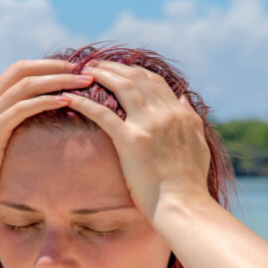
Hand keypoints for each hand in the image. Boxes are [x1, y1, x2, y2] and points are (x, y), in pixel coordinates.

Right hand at [0, 59, 92, 208]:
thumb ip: (9, 131)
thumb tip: (35, 133)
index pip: (17, 71)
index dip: (45, 66)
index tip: (71, 70)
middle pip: (23, 69)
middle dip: (55, 66)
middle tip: (83, 70)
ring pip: (26, 84)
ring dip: (59, 80)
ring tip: (84, 82)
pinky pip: (23, 108)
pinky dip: (46, 101)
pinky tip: (67, 101)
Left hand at [61, 61, 211, 217]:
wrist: (182, 203)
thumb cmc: (190, 181)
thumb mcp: (199, 143)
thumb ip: (191, 118)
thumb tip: (183, 97)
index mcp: (180, 114)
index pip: (155, 82)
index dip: (135, 72)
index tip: (119, 70)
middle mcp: (165, 114)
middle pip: (137, 78)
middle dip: (114, 67)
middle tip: (95, 65)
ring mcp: (148, 125)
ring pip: (122, 87)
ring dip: (101, 75)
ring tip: (84, 71)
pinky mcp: (130, 141)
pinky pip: (103, 114)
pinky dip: (84, 102)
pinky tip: (69, 97)